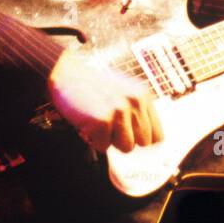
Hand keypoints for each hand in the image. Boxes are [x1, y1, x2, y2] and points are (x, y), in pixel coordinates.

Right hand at [47, 50, 163, 152]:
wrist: (66, 75)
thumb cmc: (93, 87)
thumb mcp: (124, 92)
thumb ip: (137, 112)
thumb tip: (149, 142)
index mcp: (143, 95)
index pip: (157, 135)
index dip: (142, 139)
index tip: (129, 135)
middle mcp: (135, 102)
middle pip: (144, 143)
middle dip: (126, 139)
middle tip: (110, 125)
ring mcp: (120, 110)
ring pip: (127, 147)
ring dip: (111, 140)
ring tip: (100, 123)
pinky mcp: (102, 119)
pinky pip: (104, 146)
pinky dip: (94, 140)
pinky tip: (88, 123)